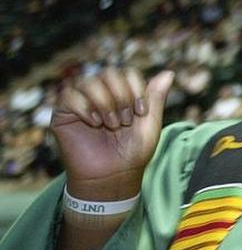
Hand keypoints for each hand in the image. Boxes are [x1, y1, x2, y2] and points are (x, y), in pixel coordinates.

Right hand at [51, 68, 174, 199]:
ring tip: (111, 125)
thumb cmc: (133, 153)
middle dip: (122, 96)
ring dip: (105, 103)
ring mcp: (81, 102)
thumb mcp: (150, 123)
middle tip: (125, 121)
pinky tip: (94, 123)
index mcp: (121, 95)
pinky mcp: (63, 113)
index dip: (136, 88)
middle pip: (109, 73)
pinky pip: (69, 95)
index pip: (127, 72)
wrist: (112, 177)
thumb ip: (156, 97)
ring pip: (89, 82)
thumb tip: (169, 72)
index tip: (141, 112)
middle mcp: (100, 95)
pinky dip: (85, 108)